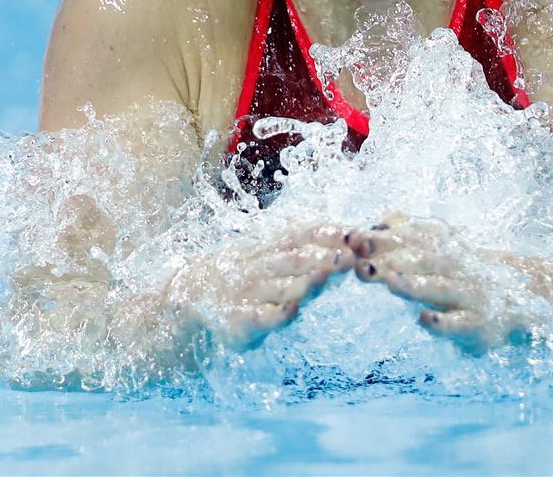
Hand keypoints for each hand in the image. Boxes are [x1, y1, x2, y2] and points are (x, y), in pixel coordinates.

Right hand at [165, 224, 354, 349]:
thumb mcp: (275, 254)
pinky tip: (291, 311)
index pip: (304, 234)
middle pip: (296, 258)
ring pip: (280, 285)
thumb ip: (310, 247)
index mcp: (272, 246)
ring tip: (324, 275)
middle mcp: (262, 265)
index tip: (356, 233)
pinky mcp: (239, 320)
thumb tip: (355, 237)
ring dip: (304, 280)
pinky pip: (258, 316)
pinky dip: (274, 314)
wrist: (195, 295)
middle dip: (324, 256)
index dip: (329, 232)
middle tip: (350, 256)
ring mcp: (249, 291)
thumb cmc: (250, 274)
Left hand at [346, 213, 521, 353]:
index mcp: (440, 244)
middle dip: (390, 260)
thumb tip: (370, 223)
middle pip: (418, 259)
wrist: (514, 297)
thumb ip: (403, 234)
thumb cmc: (460, 271)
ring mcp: (465, 292)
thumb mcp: (435, 247)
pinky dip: (443, 322)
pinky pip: (459, 322)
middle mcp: (452, 264)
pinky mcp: (476, 322)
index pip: (407, 236)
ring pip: (437, 287)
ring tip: (390, 283)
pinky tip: (424, 320)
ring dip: (413, 285)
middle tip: (361, 262)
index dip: (380, 237)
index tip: (351, 238)